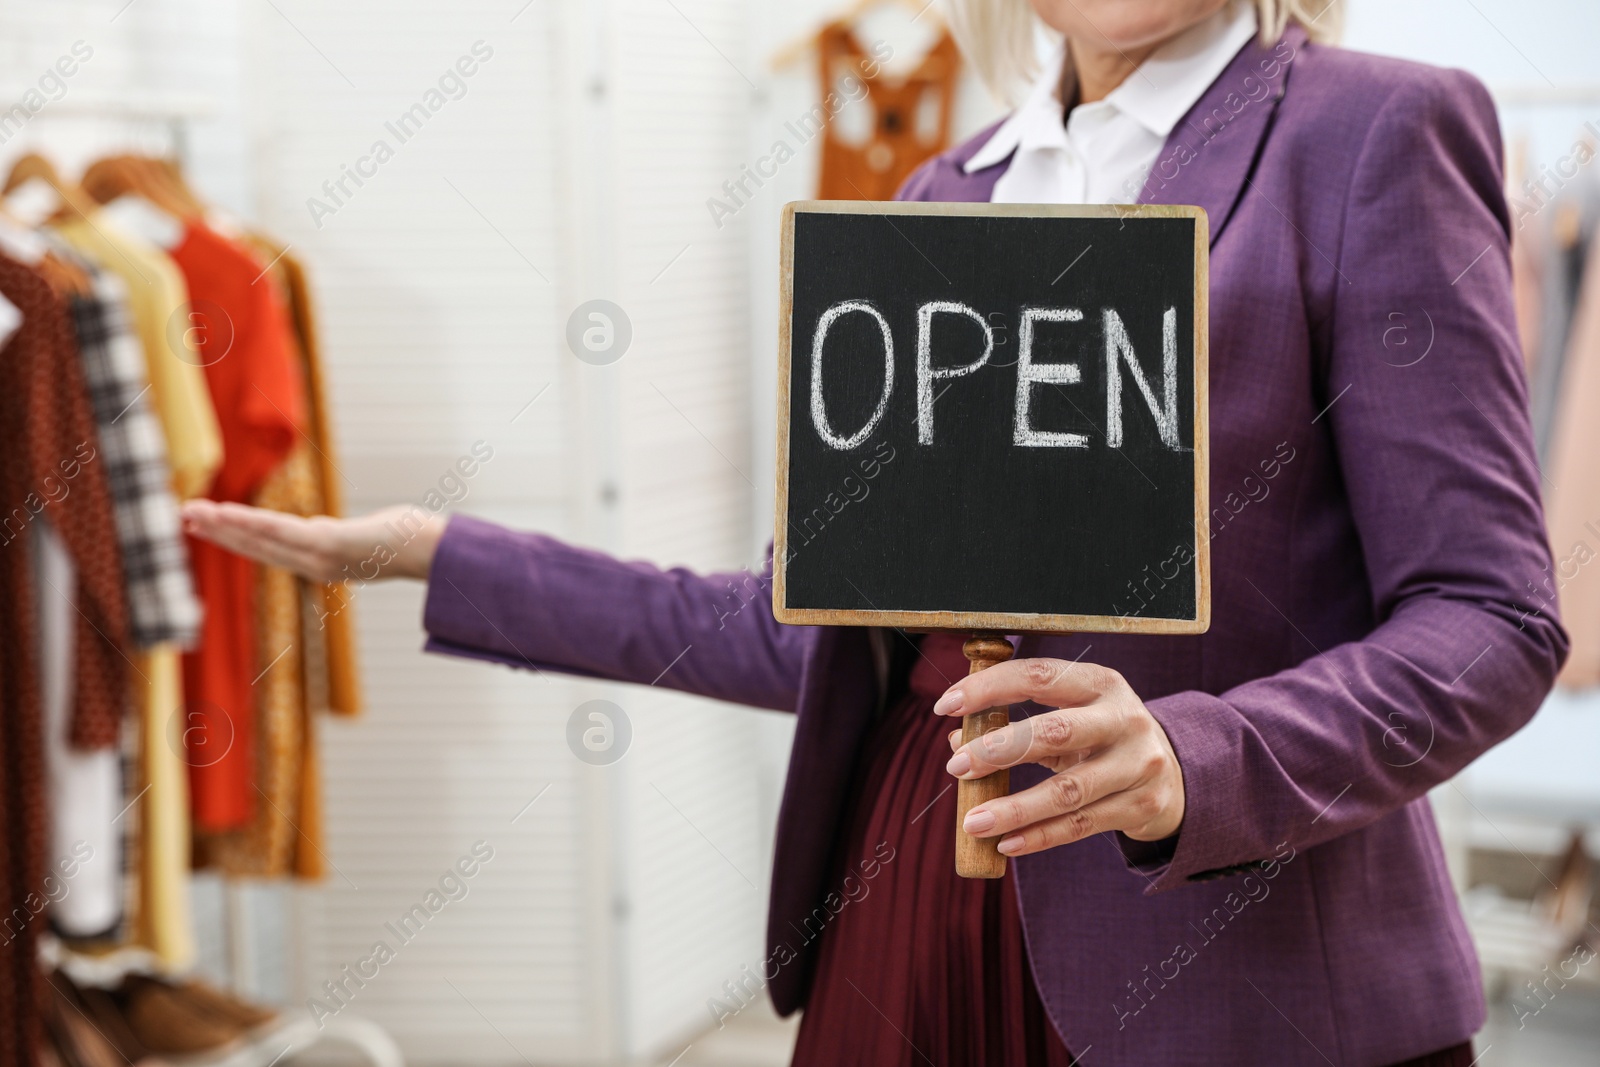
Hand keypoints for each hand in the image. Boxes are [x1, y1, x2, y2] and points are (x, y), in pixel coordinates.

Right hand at [181, 500, 445, 582]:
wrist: (433, 551)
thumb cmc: (404, 540)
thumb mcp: (360, 537)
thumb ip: (332, 534)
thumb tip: (315, 528)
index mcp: (318, 562)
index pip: (267, 550)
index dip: (234, 539)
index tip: (205, 526)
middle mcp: (313, 565)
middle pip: (256, 547)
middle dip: (217, 532)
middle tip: (181, 518)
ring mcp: (319, 558)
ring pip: (261, 540)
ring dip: (224, 526)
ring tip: (192, 514)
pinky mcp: (327, 546)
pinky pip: (281, 534)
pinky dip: (250, 524)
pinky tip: (226, 514)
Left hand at [934, 659, 1184, 856]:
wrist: (1173, 774)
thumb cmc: (1101, 738)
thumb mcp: (1069, 717)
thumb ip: (1014, 724)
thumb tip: (955, 740)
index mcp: (1100, 683)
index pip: (1039, 675)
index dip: (989, 688)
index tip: (945, 704)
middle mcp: (1124, 719)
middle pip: (1055, 731)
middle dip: (998, 749)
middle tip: (956, 767)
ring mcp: (1137, 764)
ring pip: (1068, 790)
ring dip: (1014, 808)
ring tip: (972, 822)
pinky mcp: (1141, 805)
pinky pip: (1081, 824)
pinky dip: (1039, 836)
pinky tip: (1005, 843)